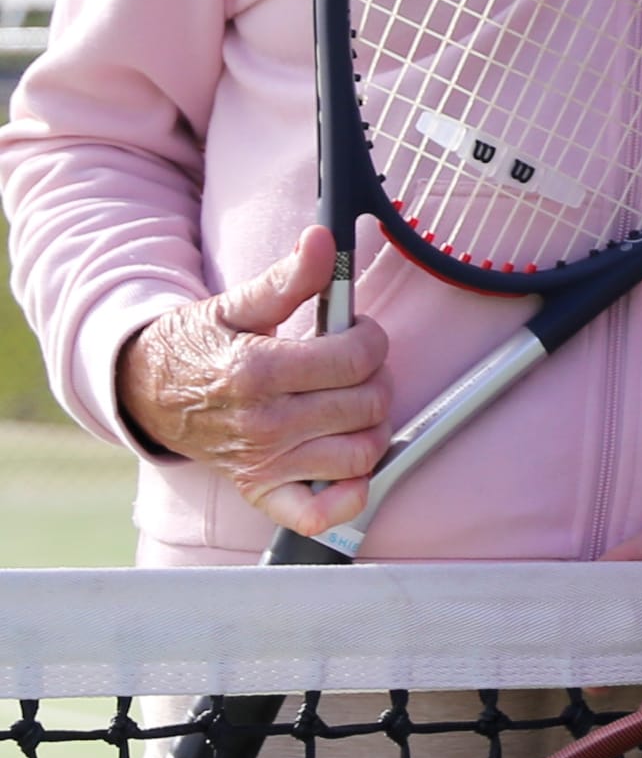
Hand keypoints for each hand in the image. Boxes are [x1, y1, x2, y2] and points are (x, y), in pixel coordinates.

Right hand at [114, 226, 390, 537]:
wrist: (149, 392)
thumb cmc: (199, 346)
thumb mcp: (237, 304)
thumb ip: (287, 277)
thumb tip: (321, 243)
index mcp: (257, 371)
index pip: (355, 358)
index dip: (371, 337)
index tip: (359, 330)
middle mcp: (262, 425)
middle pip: (366, 405)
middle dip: (376, 376)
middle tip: (357, 364)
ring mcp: (263, 465)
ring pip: (360, 454)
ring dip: (373, 426)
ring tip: (355, 403)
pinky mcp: (262, 492)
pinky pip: (320, 514)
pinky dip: (347, 496)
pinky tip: (347, 462)